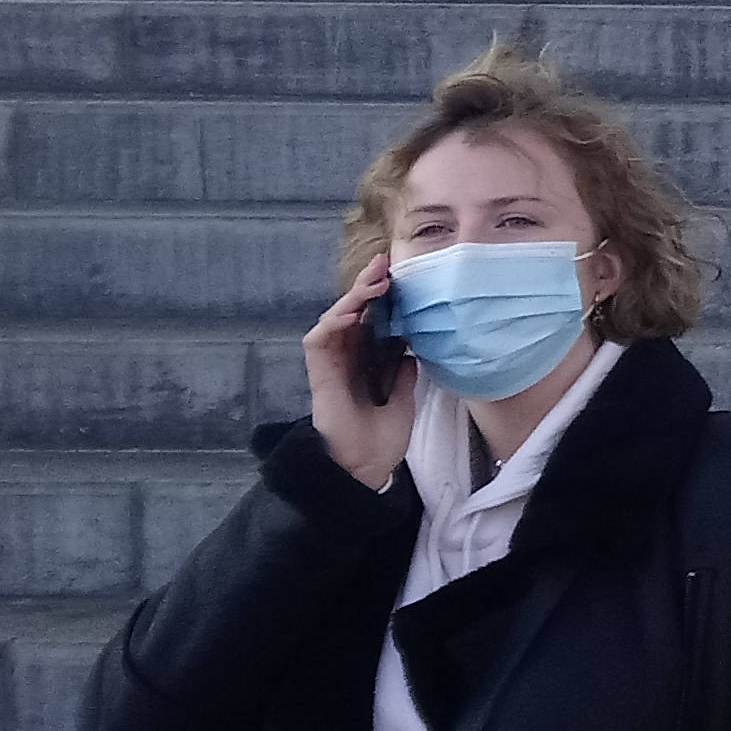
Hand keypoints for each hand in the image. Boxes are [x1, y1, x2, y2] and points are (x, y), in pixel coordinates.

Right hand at [303, 258, 410, 488]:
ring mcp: (330, 365)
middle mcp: (345, 358)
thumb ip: (405, 370)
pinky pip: (317, 341)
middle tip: (383, 263)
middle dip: (366, 285)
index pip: (370, 318)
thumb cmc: (382, 437)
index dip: (380, 295)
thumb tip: (413, 348)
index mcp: (365, 360)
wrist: (366, 468)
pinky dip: (332, 323)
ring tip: (374, 282)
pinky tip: (350, 313)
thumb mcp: (405, 396)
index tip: (397, 273)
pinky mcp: (318, 375)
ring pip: (334, 319)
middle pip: (352, 312)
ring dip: (352, 298)